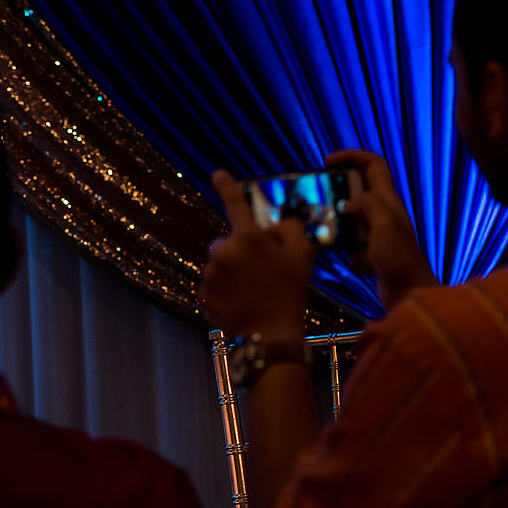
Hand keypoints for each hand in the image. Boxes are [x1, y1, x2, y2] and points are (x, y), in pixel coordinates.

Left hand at [203, 170, 315, 342]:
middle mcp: (224, 251)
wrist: (271, 335)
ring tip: (254, 289)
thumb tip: (274, 225)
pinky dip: (224, 289)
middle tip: (262, 269)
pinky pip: (213, 284)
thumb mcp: (303, 255)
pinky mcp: (203, 293)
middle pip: (229, 241)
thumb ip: (289, 229)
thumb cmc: (291, 293)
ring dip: (233, 270)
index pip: (236, 204)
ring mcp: (211, 274)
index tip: (218, 173)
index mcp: (249, 238)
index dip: (227, 186)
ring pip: (220, 263)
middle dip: (241, 249)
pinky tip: (242, 301)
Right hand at [323, 149, 437, 309]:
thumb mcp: (384, 224)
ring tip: (327, 233)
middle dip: (337, 194)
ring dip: (339, 226)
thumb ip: (366, 205)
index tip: (327, 162)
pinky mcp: (370, 253)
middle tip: (319, 199)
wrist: (409, 292)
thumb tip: (346, 203)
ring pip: (349, 220)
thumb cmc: (399, 257)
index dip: (352, 156)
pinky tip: (357, 263)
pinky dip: (348, 252)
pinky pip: (350, 245)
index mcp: (388, 200)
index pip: (373, 164)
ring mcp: (376, 233)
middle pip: (356, 190)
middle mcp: (383, 212)